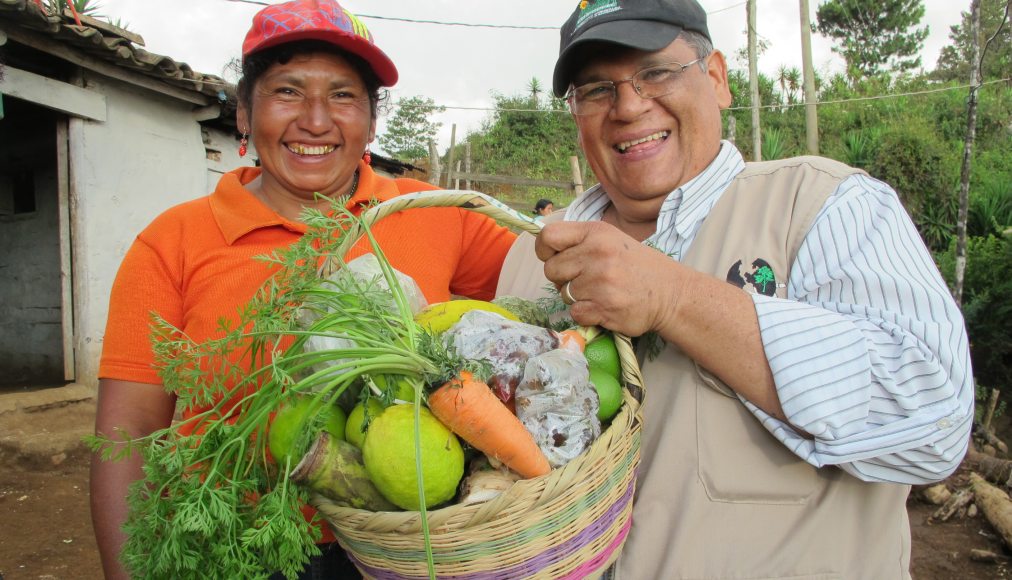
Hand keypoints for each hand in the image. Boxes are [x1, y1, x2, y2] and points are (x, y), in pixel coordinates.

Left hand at [534, 221, 687, 337]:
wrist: (671, 293)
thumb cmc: (636, 266)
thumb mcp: (611, 240)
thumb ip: (580, 242)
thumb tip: (546, 251)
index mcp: (596, 233)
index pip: (548, 236)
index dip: (545, 250)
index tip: (554, 257)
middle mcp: (597, 254)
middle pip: (551, 269)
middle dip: (562, 278)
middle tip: (585, 279)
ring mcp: (600, 281)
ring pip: (563, 293)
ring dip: (577, 296)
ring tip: (601, 291)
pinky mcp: (603, 307)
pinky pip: (575, 312)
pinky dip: (587, 313)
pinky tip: (604, 305)